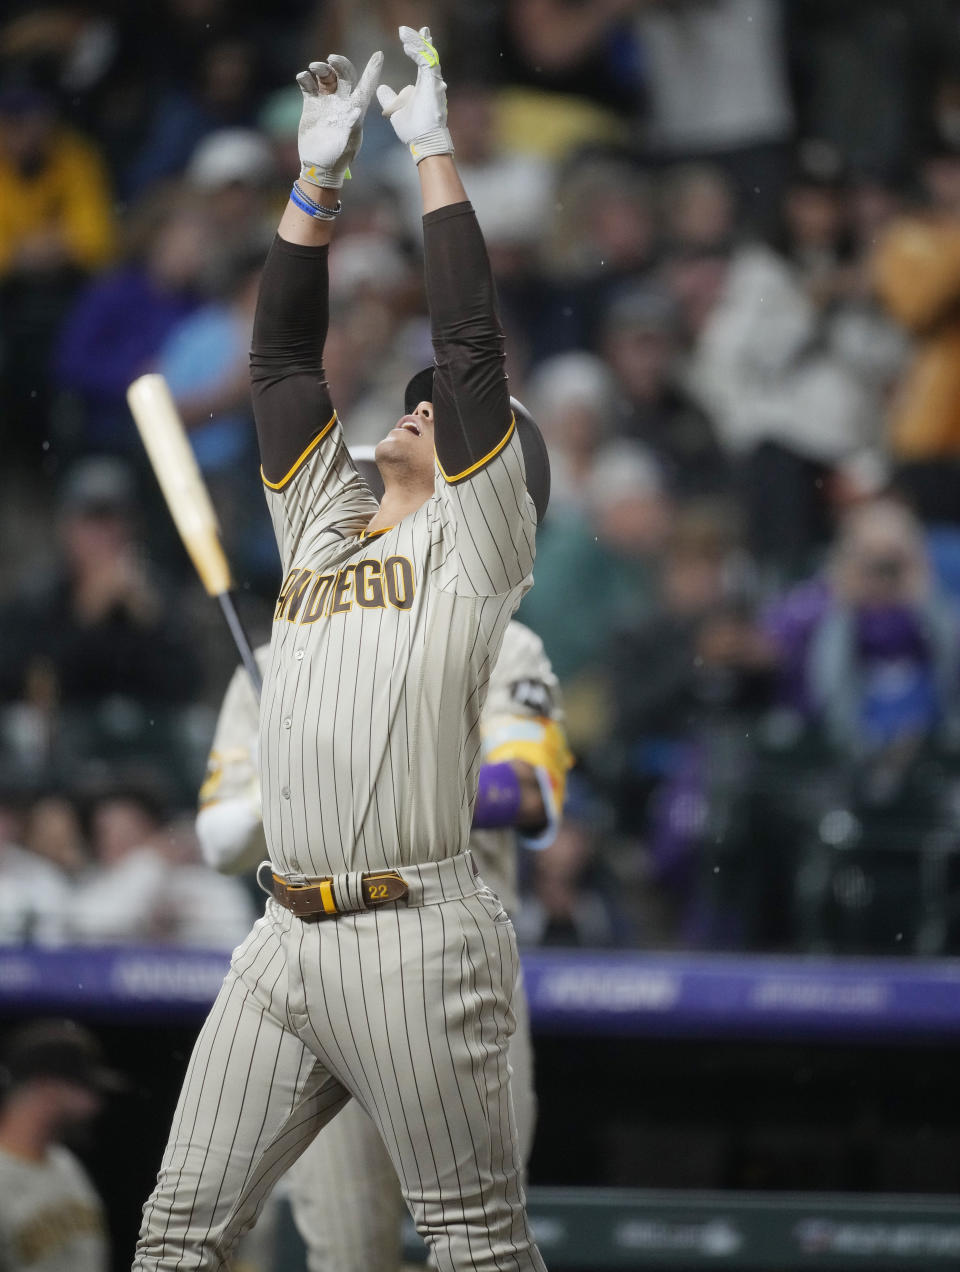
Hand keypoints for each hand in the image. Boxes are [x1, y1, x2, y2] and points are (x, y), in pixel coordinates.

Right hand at [296, 50, 383, 188]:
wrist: (319, 166)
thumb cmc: (338, 158)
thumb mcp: (348, 144)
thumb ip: (351, 126)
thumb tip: (356, 110)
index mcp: (356, 109)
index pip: (366, 86)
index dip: (373, 70)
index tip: (379, 55)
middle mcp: (342, 102)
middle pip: (344, 75)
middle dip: (339, 63)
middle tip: (331, 59)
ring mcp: (326, 102)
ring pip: (326, 76)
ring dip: (320, 68)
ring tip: (313, 69)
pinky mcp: (311, 105)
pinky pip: (308, 85)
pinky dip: (305, 78)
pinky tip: (302, 78)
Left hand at [376, 25, 452, 163]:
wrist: (422, 142)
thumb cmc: (412, 130)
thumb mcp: (394, 110)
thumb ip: (389, 98)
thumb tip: (380, 87)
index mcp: (424, 87)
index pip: (423, 62)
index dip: (417, 50)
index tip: (407, 42)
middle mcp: (431, 83)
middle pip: (429, 55)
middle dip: (423, 40)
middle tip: (421, 28)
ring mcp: (434, 83)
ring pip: (428, 55)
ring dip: (417, 42)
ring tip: (405, 33)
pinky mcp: (433, 84)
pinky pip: (426, 61)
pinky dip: (417, 52)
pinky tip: (407, 45)